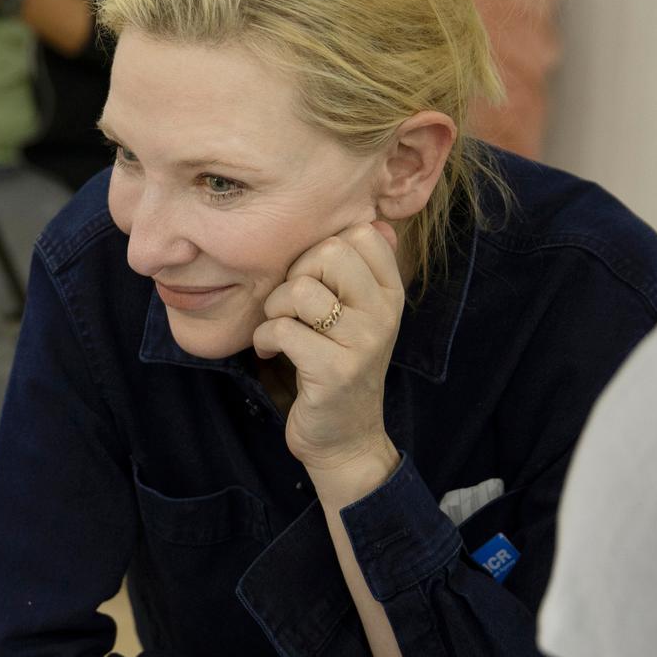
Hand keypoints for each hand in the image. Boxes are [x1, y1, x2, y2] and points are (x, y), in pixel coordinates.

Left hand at [253, 219, 406, 503]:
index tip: (312, 279)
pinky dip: (265, 338)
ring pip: (300, 290)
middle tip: (290, 306)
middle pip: (328, 253)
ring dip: (275, 308)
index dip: (322, 249)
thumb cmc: (339, 367)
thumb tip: (375, 218)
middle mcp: (384, 313)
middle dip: (294, 274)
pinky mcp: (335, 371)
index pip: (362, 233)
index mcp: (391, 293)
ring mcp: (363, 342)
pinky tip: (270, 351)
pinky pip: (284, 329)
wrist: (345, 438)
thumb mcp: (360, 316)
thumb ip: (361, 271)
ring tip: (279, 329)